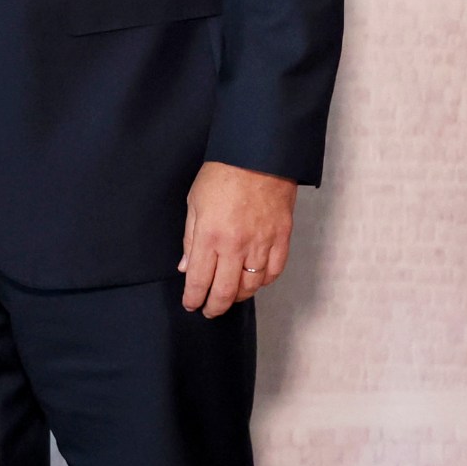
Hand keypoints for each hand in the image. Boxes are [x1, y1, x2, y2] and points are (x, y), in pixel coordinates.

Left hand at [177, 161, 296, 317]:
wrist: (258, 155)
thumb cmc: (223, 173)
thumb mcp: (195, 202)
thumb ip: (190, 238)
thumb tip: (185, 266)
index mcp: (210, 236)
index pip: (199, 280)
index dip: (193, 298)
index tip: (191, 304)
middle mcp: (236, 245)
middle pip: (225, 292)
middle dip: (214, 307)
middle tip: (209, 310)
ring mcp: (262, 243)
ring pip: (251, 286)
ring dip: (238, 296)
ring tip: (229, 296)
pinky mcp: (281, 238)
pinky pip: (273, 272)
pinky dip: (263, 282)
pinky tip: (254, 281)